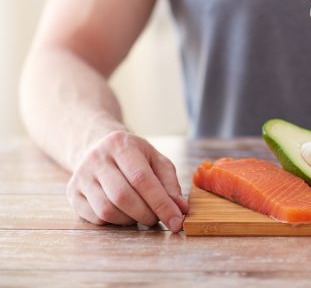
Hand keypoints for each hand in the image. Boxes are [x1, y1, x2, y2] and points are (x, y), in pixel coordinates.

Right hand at [66, 130, 188, 231]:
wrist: (98, 146)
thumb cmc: (134, 156)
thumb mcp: (156, 160)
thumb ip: (170, 184)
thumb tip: (181, 209)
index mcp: (121, 145)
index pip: (142, 179)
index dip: (161, 203)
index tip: (176, 221)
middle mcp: (97, 158)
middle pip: (123, 196)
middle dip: (146, 214)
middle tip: (158, 219)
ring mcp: (81, 176)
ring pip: (107, 210)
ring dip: (130, 220)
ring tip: (142, 215)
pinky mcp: (72, 192)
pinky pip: (95, 218)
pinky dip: (114, 222)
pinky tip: (124, 213)